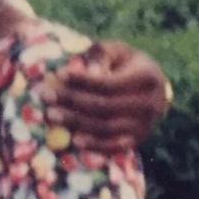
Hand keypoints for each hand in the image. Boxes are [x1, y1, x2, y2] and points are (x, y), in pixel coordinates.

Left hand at [42, 40, 168, 152]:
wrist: (153, 89)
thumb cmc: (127, 64)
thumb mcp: (118, 51)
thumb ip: (102, 55)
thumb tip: (90, 72)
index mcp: (147, 78)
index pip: (110, 83)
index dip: (83, 81)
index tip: (59, 74)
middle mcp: (149, 105)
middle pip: (105, 107)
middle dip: (72, 101)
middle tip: (45, 95)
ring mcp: (144, 126)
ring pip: (107, 128)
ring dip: (76, 123)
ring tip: (51, 114)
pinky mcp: (137, 141)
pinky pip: (114, 147)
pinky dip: (94, 145)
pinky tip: (74, 140)